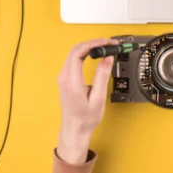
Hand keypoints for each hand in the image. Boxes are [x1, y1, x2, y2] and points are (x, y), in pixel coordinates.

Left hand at [56, 39, 116, 163]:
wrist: (75, 129)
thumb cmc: (85, 118)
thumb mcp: (98, 98)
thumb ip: (102, 76)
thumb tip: (108, 59)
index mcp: (71, 81)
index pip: (78, 53)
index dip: (93, 44)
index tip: (106, 43)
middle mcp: (64, 77)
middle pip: (76, 50)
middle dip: (93, 43)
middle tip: (108, 44)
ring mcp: (63, 77)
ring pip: (74, 53)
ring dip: (89, 47)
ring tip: (104, 48)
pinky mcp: (66, 79)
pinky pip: (74, 59)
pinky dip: (85, 53)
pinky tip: (95, 54)